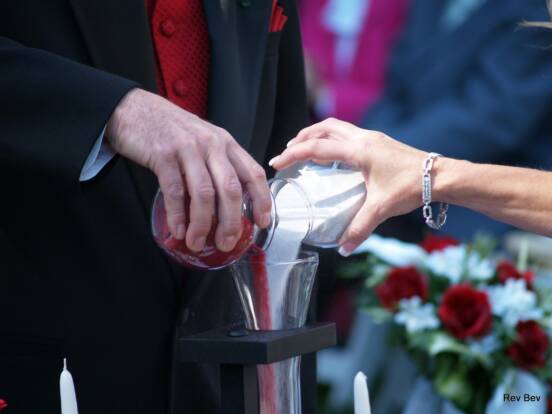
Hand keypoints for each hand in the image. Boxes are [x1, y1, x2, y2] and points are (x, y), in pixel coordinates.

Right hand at [106, 88, 271, 252]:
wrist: (134, 108)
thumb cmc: (171, 130)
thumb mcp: (204, 140)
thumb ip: (219, 165)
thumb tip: (228, 206)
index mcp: (226, 143)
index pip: (253, 173)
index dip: (261, 200)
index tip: (262, 222)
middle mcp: (211, 144)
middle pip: (230, 189)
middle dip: (231, 222)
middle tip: (226, 243)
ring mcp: (187, 149)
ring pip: (204, 194)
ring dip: (202, 224)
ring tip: (197, 242)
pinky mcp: (163, 155)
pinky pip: (174, 191)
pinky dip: (177, 215)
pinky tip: (179, 230)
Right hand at [270, 118, 426, 255]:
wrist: (441, 176)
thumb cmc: (412, 186)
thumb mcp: (381, 208)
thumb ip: (360, 228)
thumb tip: (343, 249)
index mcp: (359, 150)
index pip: (317, 147)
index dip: (294, 154)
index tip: (278, 162)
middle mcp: (363, 138)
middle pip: (324, 128)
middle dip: (302, 137)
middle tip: (288, 151)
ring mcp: (372, 138)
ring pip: (337, 127)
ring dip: (318, 135)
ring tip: (305, 147)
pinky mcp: (379, 142)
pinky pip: (348, 134)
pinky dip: (333, 139)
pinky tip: (334, 155)